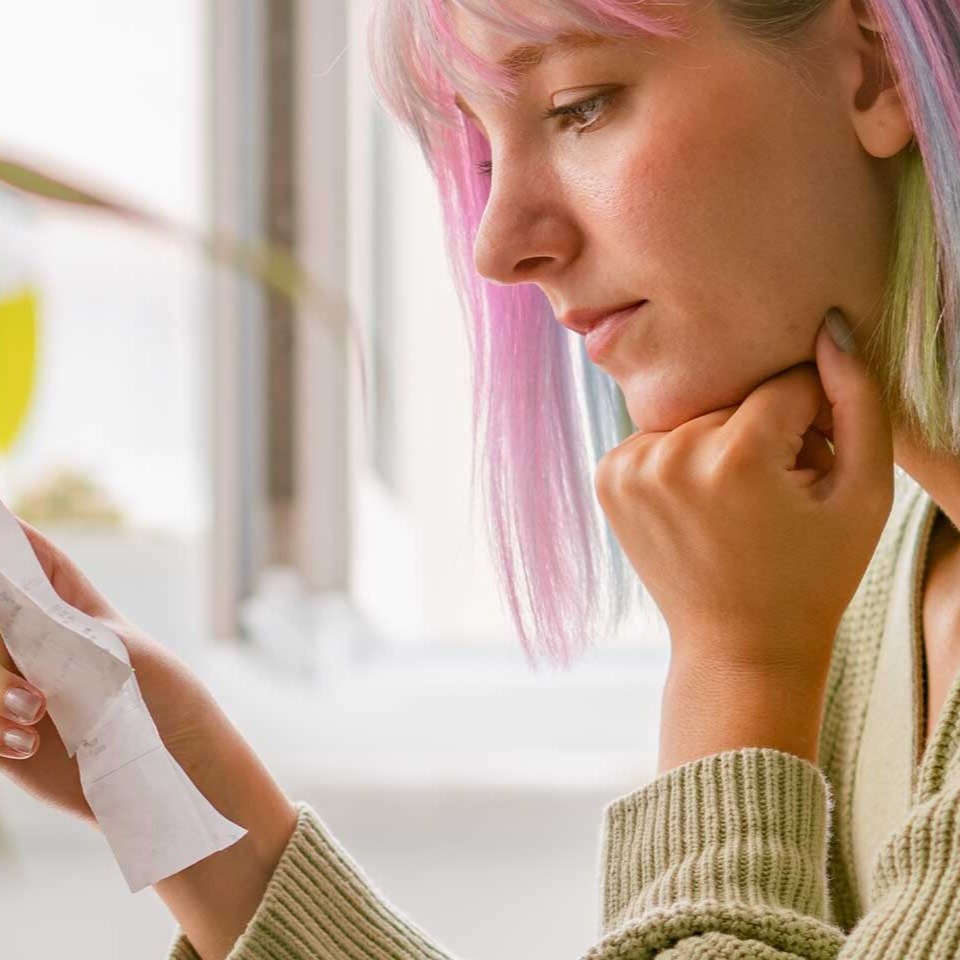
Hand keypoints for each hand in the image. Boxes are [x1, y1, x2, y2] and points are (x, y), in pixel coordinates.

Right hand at [0, 518, 298, 958]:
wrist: (169, 772)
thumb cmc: (159, 700)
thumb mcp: (112, 652)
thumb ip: (54, 625)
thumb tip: (9, 599)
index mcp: (71, 604)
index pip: (27, 557)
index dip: (6, 542)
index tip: (0, 525)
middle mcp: (37, 640)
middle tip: (30, 685)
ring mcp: (17, 686)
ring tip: (36, 715)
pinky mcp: (6, 733)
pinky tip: (28, 744)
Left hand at [595, 313, 892, 760]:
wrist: (738, 645)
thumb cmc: (813, 574)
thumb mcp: (865, 494)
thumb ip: (859, 402)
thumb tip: (829, 327)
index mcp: (734, 458)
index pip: (788, 384)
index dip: (813, 421)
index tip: (812, 465)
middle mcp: (669, 456)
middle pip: (736, 398)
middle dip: (764, 431)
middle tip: (776, 492)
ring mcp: (628, 468)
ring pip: (697, 414)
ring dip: (721, 441)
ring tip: (738, 501)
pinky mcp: (607, 477)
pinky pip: (661, 436)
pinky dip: (683, 456)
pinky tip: (700, 501)